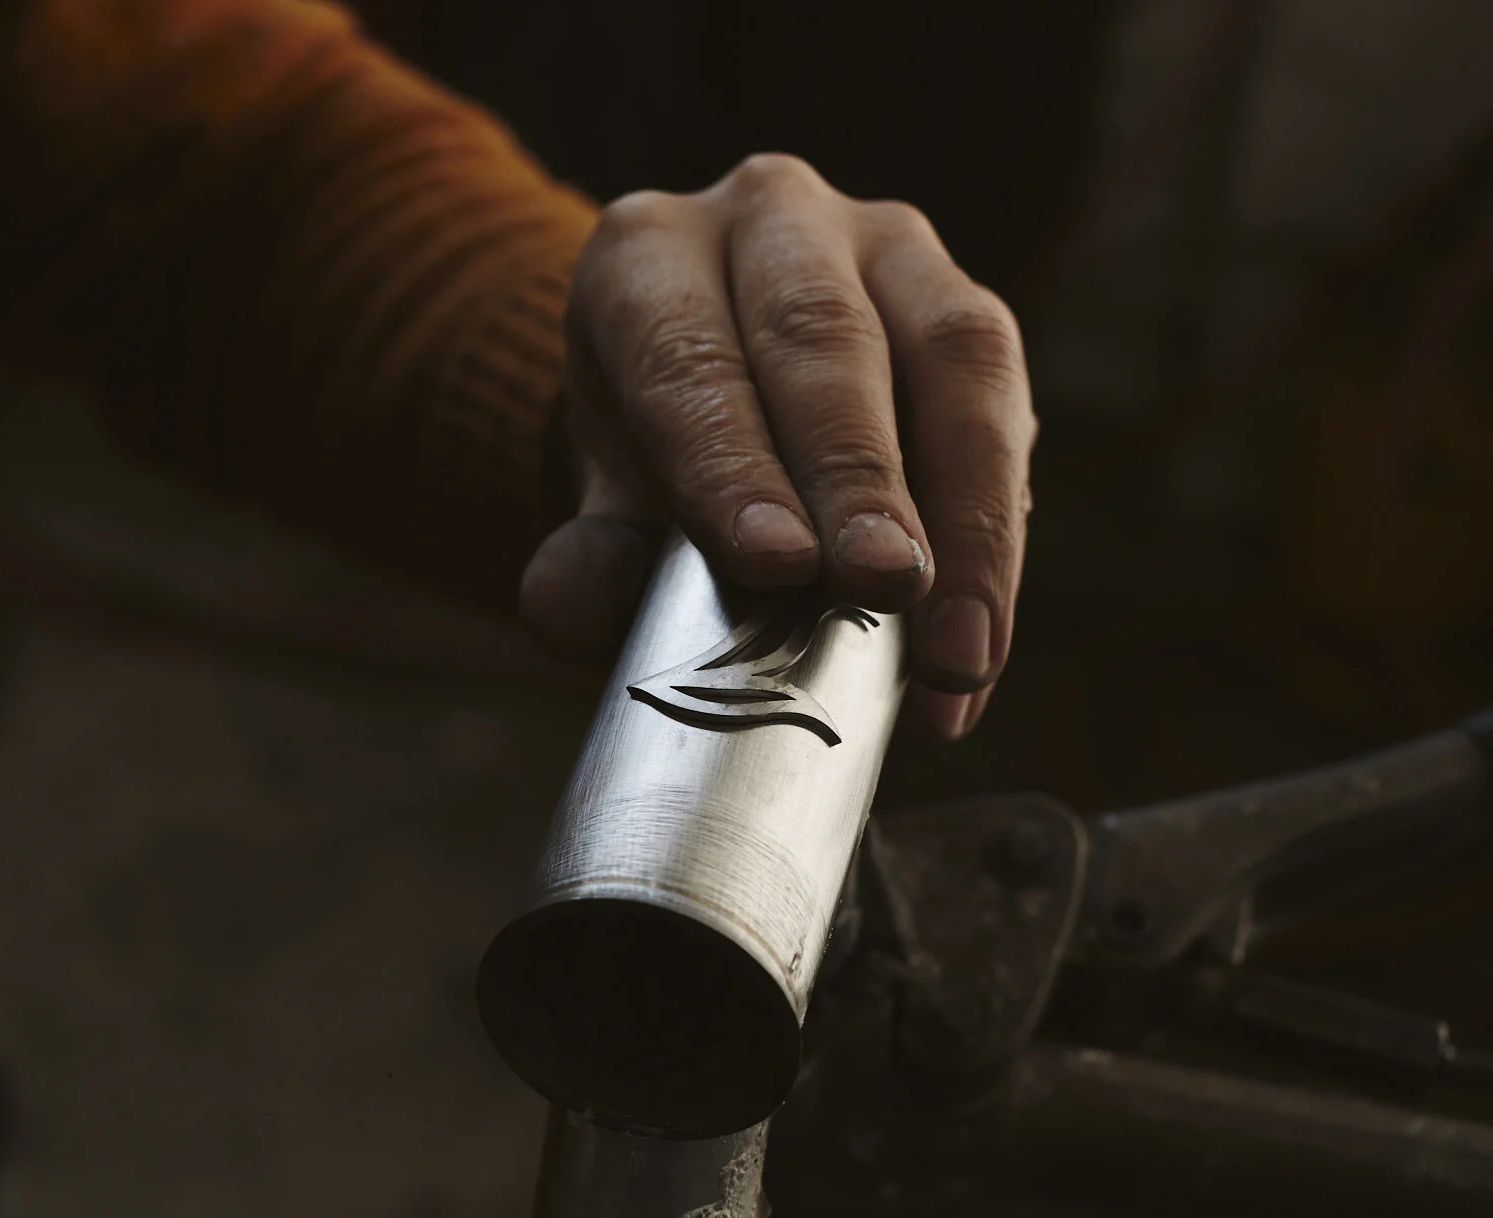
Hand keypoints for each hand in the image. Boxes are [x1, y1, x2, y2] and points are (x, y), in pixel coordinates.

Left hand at [520, 155, 1034, 738]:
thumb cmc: (652, 449)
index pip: (688, 356)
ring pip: (949, 353)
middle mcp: (770, 218)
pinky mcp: (967, 302)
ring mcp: (885, 242)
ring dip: (963, 511)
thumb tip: (565, 614)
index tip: (776, 565)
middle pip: (822, 338)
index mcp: (648, 254)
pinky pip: (1007, 404)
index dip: (734, 465)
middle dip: (859, 476)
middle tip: (882, 586)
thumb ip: (583, 560)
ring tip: (956, 644)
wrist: (719, 402)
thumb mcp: (602, 497)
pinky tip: (978, 640)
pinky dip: (995, 536)